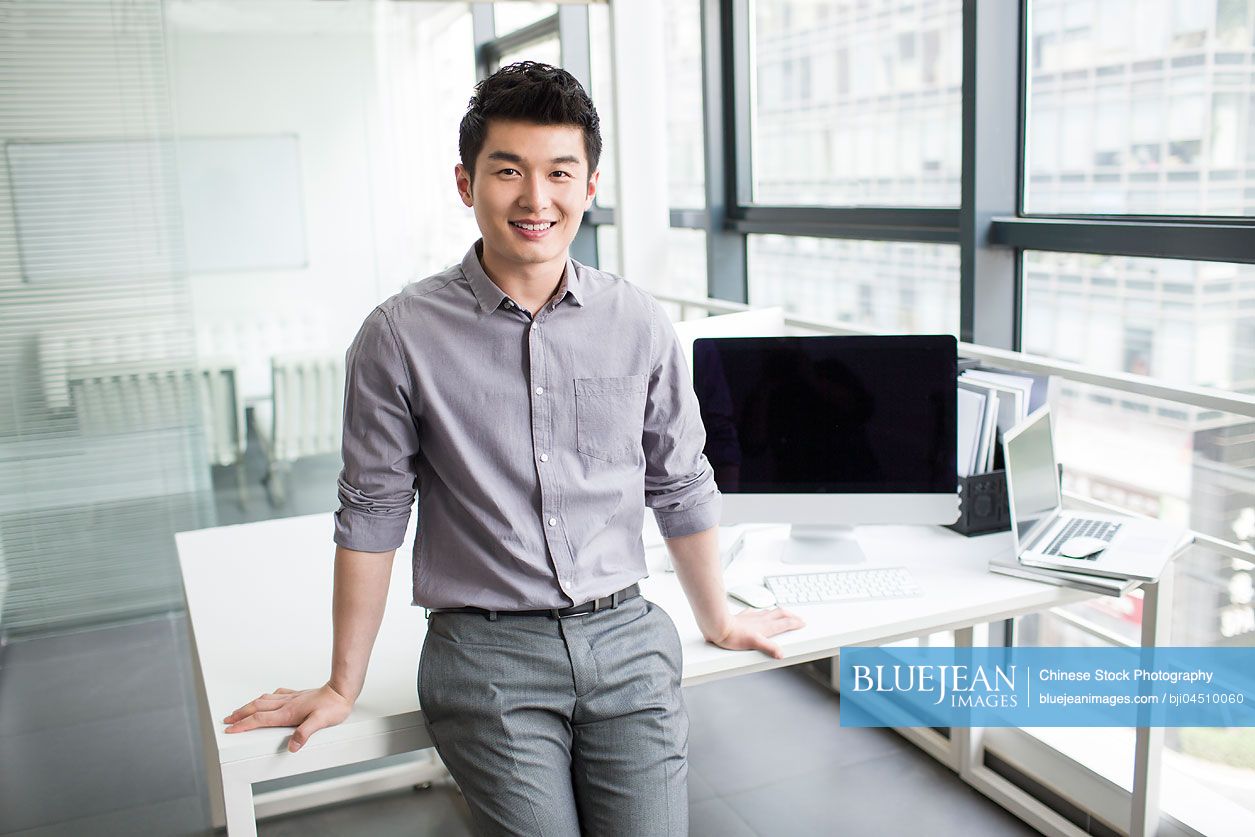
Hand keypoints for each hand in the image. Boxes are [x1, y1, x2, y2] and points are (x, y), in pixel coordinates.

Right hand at [222, 683, 353, 752]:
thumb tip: (292, 747)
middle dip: (240, 715)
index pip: (259, 719)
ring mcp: (291, 699)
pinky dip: (266, 698)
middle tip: (227, 720)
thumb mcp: (320, 722)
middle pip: (256, 708)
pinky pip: (276, 695)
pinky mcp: (297, 695)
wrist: (341, 690)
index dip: (243, 725)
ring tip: (240, 710)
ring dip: (249, 706)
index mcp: (287, 713)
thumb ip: (304, 734)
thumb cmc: (333, 707)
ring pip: (263, 701)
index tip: (230, 729)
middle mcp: (286, 704)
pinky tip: (267, 698)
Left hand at [708, 608, 805, 658]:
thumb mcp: (754, 644)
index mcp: (766, 627)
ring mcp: (753, 617)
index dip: (795, 622)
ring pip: (770, 611)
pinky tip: (758, 613)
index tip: (802, 623)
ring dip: (779, 612)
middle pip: (780, 613)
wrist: (719, 627)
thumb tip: (780, 654)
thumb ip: (769, 648)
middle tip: (797, 617)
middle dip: (791, 615)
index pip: (785, 622)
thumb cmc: (734, 636)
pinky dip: (761, 612)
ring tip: (782, 614)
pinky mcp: (744, 617)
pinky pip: (755, 612)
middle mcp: (761, 620)